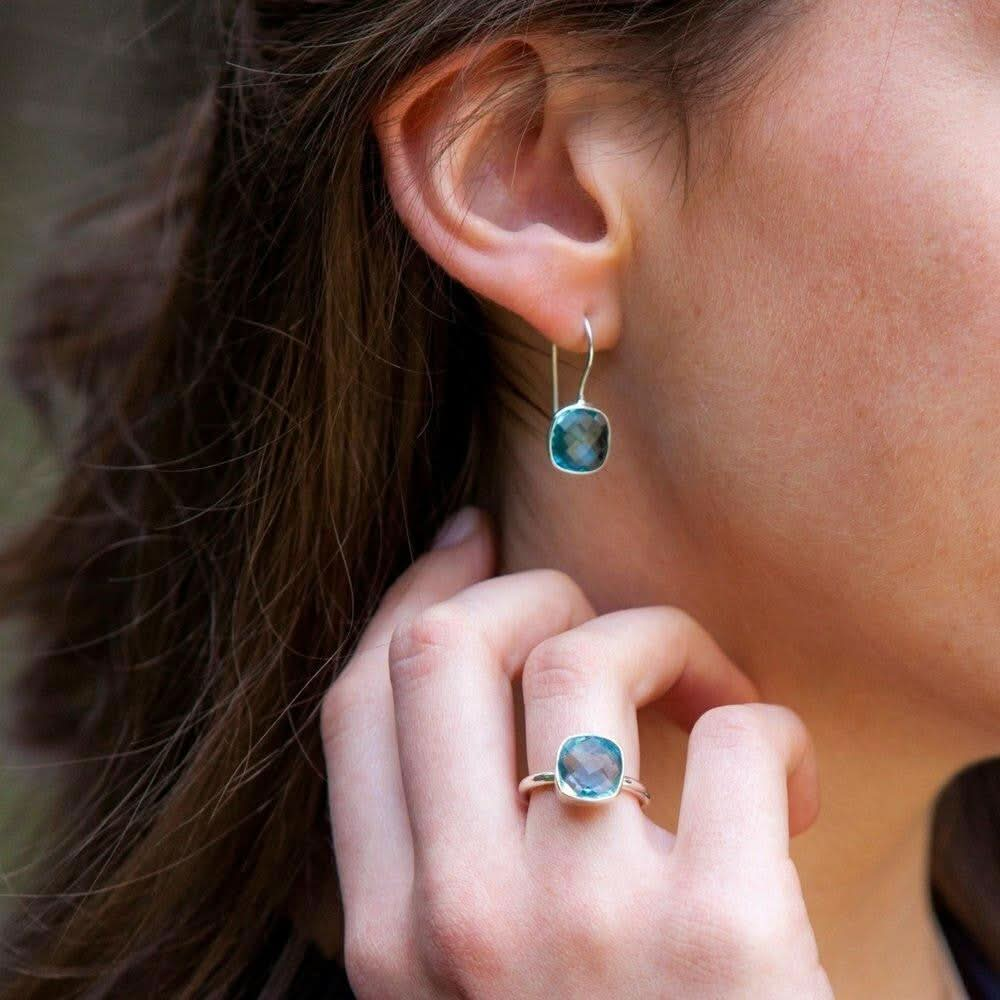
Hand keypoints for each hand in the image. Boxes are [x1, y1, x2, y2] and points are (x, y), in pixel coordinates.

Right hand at [321, 507, 833, 998]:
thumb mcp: (475, 979)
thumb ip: (450, 853)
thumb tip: (472, 681)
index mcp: (392, 938)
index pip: (360, 700)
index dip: (414, 592)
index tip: (470, 540)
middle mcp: (461, 923)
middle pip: (445, 647)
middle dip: (527, 588)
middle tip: (599, 619)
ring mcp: (585, 925)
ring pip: (582, 655)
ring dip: (661, 637)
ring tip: (708, 694)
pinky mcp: (723, 934)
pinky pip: (732, 732)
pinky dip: (766, 727)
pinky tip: (781, 787)